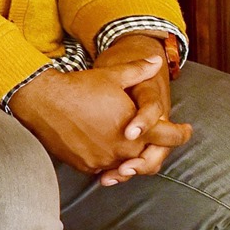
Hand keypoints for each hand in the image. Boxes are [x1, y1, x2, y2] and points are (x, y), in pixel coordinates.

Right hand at [9, 53, 190, 182]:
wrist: (42, 101)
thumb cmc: (80, 87)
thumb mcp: (112, 76)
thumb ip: (138, 71)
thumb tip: (156, 62)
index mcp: (137, 131)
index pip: (169, 138)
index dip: (181, 134)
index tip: (186, 131)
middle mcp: (123, 150)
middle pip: (147, 155)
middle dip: (149, 144)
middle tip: (148, 134)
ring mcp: (103, 161)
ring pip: (124, 163)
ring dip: (127, 154)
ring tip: (124, 139)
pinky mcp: (85, 166)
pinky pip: (103, 167)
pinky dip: (107, 158)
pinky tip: (103, 144)